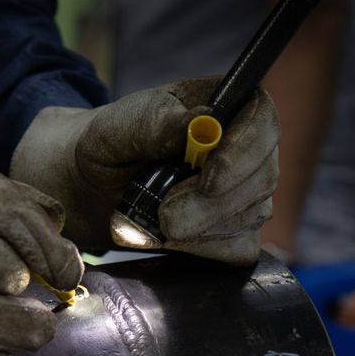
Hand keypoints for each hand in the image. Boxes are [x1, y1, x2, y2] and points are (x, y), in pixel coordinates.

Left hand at [10, 77, 278, 263]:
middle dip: (213, 204)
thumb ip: (155, 122)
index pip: (261, 118)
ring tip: (155, 222)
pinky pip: (237, 249)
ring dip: (201, 228)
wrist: (92, 188)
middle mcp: (243, 148)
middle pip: (262, 175)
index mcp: (222, 105)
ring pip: (251, 216)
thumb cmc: (108, 146)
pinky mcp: (233, 232)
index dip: (245, 149)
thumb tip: (199, 122)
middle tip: (165, 216)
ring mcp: (244, 193)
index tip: (208, 179)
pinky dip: (201, 250)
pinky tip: (168, 239)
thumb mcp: (117, 127)